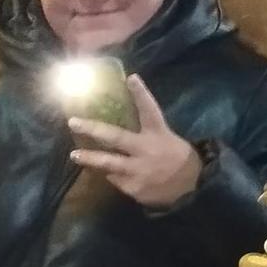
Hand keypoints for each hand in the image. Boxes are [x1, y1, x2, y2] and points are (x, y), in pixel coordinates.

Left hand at [68, 76, 202, 208]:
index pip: (149, 110)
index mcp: (158, 134)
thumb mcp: (167, 140)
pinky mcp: (133, 187)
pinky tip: (114, 174)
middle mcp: (146, 150)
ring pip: (108, 163)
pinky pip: (116, 180)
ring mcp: (138, 170)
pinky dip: (113, 175)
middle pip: (116, 137)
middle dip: (93, 129)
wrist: (192, 186)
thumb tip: (120, 127)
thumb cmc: (176, 158)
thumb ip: (146, 135)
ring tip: (75, 155)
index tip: (131, 78)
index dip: (140, 94)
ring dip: (90, 158)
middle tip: (73, 122)